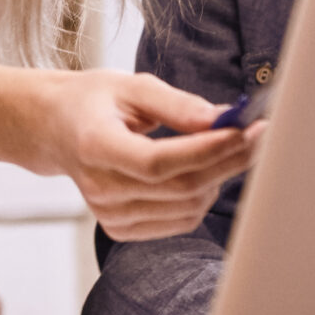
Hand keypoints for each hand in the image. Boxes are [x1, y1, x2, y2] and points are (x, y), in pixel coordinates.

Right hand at [36, 70, 261, 241]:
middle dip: (228, 162)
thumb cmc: (94, 102)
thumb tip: (221, 118)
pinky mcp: (120, 228)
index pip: (158, 162)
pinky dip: (203, 197)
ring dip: (219, 178)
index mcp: (94, 146)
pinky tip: (205, 171)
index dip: (206, 150)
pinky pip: (179, 221)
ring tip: (229, 148)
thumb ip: (176, 104)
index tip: (244, 129)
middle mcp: (99, 188)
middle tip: (258, 135)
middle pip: (180, 188)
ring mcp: (108, 214)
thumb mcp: (130, 86)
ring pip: (187, 208)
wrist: (56, 131)